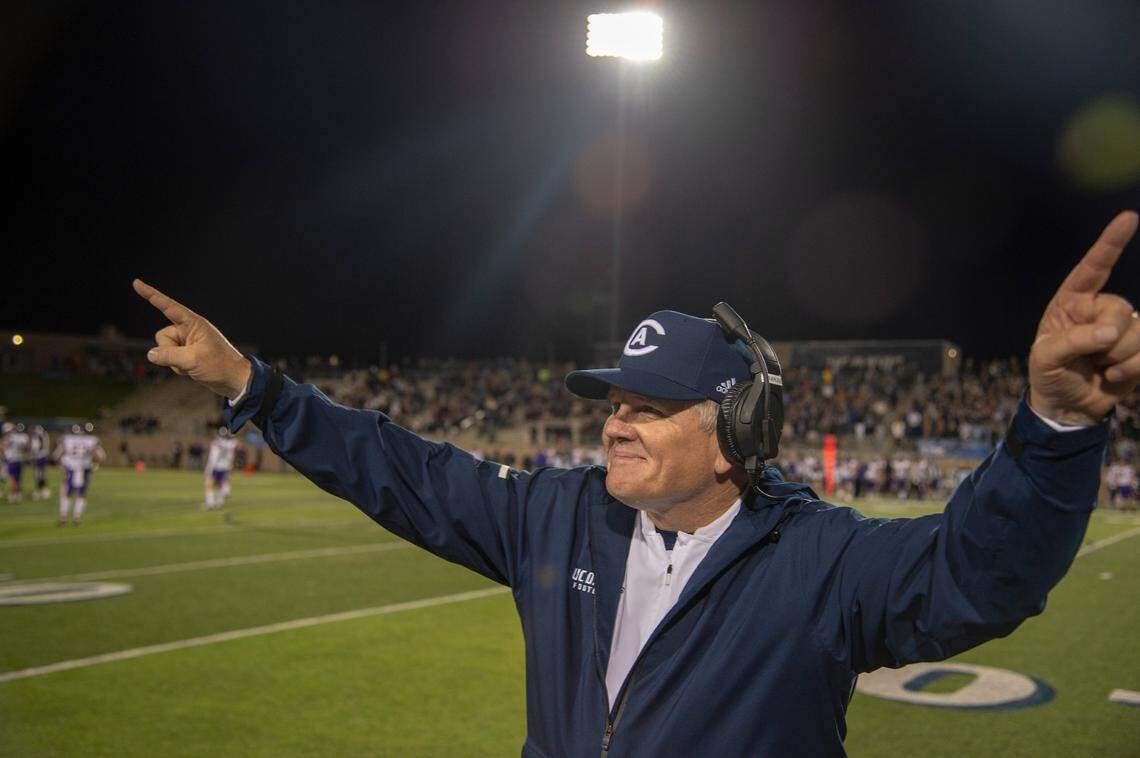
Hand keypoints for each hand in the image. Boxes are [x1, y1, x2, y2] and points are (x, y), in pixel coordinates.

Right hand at [133, 279, 251, 397]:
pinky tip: (192, 371)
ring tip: (193, 366)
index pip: (168, 306)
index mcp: (194, 324)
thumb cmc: (219, 366)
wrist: (233, 380)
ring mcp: (187, 343)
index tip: (136, 283)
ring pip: (163, 349)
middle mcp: (189, 330)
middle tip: (189, 359)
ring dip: (173, 362)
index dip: (151, 294)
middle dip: (168, 350)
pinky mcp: (186, 354)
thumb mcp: (193, 360)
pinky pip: (170, 359)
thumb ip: (169, 355)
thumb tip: (150, 354)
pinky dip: (177, 368)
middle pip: (162, 336)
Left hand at [1028, 211, 1138, 425]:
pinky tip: (1114, 376)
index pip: (1093, 268)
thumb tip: (1111, 331)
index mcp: (1072, 302)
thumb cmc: (1049, 374)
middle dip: (1106, 338)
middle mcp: (1100, 309)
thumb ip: (1074, 340)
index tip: (1130, 218)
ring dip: (1118, 357)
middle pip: (1120, 309)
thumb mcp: (1046, 358)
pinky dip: (1133, 369)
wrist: (1066, 406)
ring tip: (1099, 368)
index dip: (1111, 243)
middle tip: (1088, 357)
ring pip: (1138, 332)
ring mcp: (1123, 328)